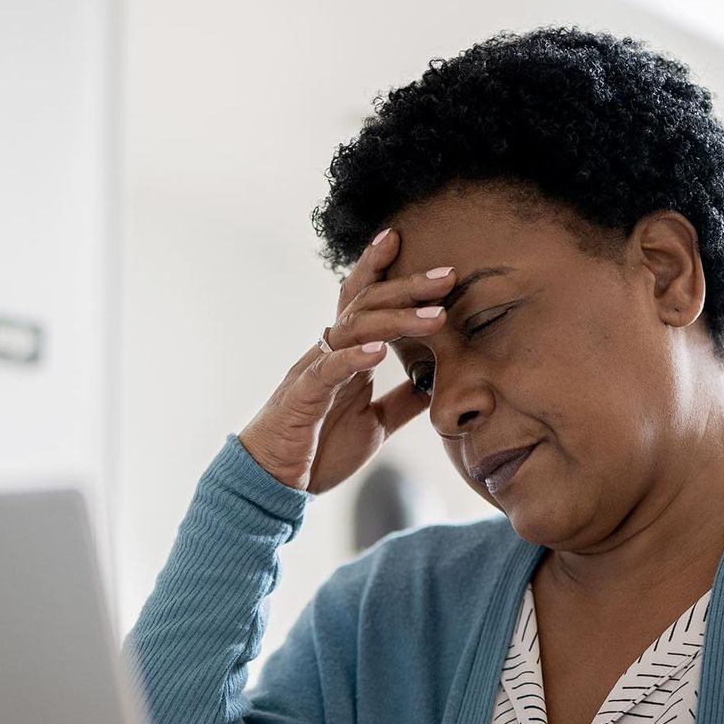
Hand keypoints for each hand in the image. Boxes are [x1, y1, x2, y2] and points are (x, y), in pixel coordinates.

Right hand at [239, 229, 455, 493]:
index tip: (409, 241)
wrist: (275, 482)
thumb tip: (436, 382)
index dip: (383, 270)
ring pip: (354, 329)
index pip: (364, 302)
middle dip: (407, 287)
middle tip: (448, 275)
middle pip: (366, 304)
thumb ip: (403, 400)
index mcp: (345, 356)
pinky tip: (380, 350)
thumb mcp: (375, 423)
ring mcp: (313, 371)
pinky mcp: (302, 397)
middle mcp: (327, 353)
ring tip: (435, 316)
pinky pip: (328, 370)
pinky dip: (354, 357)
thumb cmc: (318, 449)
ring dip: (397, 320)